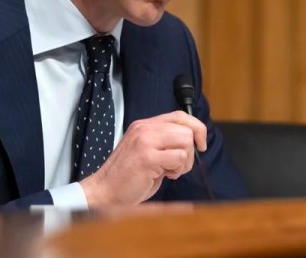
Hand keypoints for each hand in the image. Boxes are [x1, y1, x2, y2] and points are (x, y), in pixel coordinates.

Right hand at [79, 111, 206, 207]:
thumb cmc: (127, 176)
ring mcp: (144, 141)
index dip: (196, 128)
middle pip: (186, 129)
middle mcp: (143, 129)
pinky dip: (177, 170)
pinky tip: (164, 175)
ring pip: (185, 142)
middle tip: (177, 165)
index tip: (200, 144)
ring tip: (169, 170)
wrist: (105, 190)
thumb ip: (163, 141)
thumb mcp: (146, 150)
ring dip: (184, 162)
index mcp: (143, 125)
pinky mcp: (147, 157)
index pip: (179, 115)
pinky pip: (178, 158)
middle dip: (189, 151)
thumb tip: (192, 138)